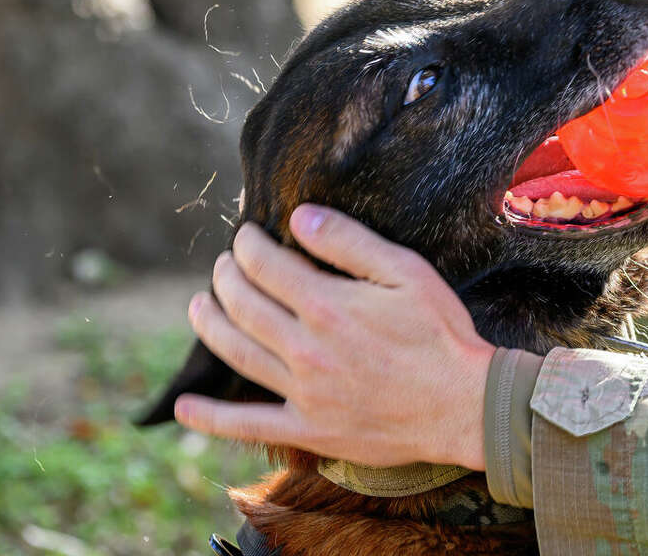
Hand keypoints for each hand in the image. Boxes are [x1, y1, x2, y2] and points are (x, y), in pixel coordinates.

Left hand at [172, 204, 492, 470]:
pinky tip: (184, 407)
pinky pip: (247, 425)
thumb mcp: (407, 272)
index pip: (266, 266)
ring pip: (236, 354)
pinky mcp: (307, 429)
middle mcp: (305, 348)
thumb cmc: (441, 333)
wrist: (462, 404)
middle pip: (243, 306)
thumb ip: (350, 243)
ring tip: (198, 306)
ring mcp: (302, 392)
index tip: (246, 236)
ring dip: (209, 326)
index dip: (248, 246)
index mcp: (327, 305)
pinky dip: (210, 419)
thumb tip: (300, 218)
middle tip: (224, 264)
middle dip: (226, 277)